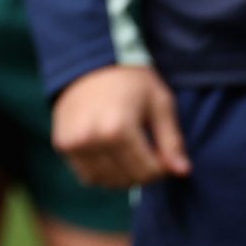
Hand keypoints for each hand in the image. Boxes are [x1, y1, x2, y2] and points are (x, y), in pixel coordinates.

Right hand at [53, 64, 191, 187]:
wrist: (89, 62)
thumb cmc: (131, 82)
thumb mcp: (159, 103)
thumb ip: (172, 140)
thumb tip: (183, 172)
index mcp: (118, 127)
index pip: (149, 171)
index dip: (163, 166)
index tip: (163, 152)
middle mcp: (92, 138)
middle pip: (128, 179)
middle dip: (144, 172)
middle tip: (147, 152)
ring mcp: (73, 143)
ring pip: (106, 182)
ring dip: (123, 175)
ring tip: (128, 153)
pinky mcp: (62, 145)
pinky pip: (87, 176)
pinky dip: (102, 173)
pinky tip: (109, 154)